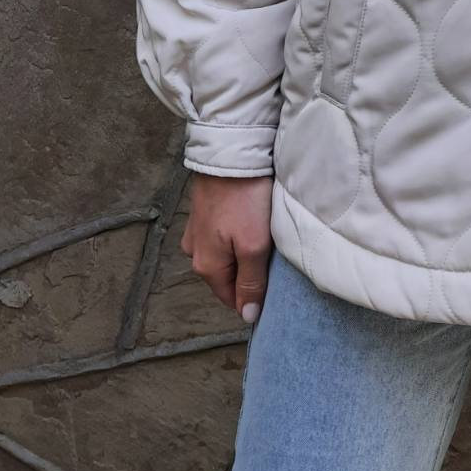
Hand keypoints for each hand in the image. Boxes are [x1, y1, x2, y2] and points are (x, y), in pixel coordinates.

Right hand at [180, 173, 273, 323]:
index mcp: (206, 266)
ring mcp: (196, 232)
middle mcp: (195, 252)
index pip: (231, 298)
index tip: (275, 287)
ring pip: (225, 256)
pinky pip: (222, 236)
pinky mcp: (203, 213)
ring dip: (244, 253)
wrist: (230, 155)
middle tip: (274, 259)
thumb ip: (251, 282)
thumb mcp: (253, 246)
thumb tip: (247, 316)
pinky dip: (237, 235)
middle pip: (227, 277)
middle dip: (250, 274)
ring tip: (265, 239)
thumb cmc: (244, 200)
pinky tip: (251, 223)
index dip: (253, 297)